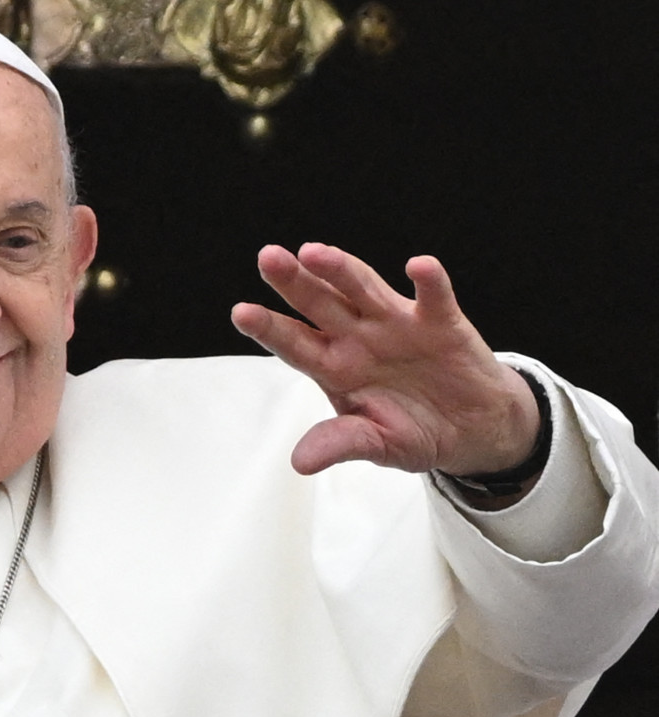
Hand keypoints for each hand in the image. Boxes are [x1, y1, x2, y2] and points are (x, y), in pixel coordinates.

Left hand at [230, 243, 540, 479]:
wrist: (473, 429)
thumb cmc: (415, 430)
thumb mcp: (377, 444)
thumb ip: (342, 443)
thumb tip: (300, 463)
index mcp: (334, 365)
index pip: (295, 343)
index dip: (269, 328)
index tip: (242, 313)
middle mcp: (358, 336)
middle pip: (320, 304)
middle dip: (294, 282)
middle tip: (269, 259)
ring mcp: (397, 325)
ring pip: (364, 289)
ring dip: (341, 270)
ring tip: (314, 253)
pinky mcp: (442, 323)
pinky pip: (434, 298)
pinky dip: (429, 282)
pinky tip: (419, 266)